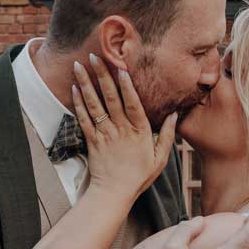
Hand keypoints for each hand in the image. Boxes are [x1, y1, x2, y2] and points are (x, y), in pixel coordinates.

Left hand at [71, 56, 176, 203]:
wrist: (114, 193)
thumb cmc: (139, 176)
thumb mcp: (160, 158)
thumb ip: (168, 135)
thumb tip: (174, 114)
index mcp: (139, 132)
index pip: (132, 104)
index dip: (126, 86)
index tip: (121, 68)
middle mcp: (121, 130)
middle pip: (110, 98)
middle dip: (102, 75)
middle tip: (95, 55)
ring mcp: (104, 134)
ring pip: (94, 105)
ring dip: (86, 83)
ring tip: (79, 65)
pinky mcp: (91, 140)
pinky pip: (83, 119)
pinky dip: (78, 103)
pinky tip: (74, 88)